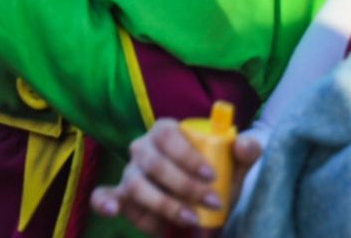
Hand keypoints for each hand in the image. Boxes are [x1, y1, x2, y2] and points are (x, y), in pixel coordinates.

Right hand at [88, 119, 262, 233]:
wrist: (204, 202)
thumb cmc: (216, 177)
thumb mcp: (235, 166)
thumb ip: (245, 152)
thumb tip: (246, 144)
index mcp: (165, 132)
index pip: (169, 136)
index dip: (187, 155)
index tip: (211, 175)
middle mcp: (143, 148)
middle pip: (153, 162)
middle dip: (183, 185)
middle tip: (212, 202)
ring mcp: (130, 173)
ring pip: (136, 184)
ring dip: (164, 203)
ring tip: (191, 219)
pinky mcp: (123, 197)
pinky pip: (105, 196)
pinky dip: (104, 201)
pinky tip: (112, 208)